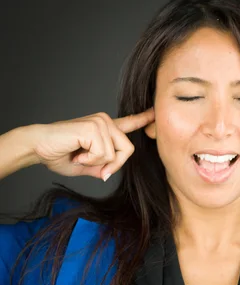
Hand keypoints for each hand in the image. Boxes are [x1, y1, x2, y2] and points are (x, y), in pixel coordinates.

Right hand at [31, 108, 154, 180]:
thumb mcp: (87, 166)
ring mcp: (100, 122)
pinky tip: (77, 153)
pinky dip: (90, 160)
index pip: (129, 123)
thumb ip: (103, 167)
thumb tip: (108, 173)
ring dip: (97, 162)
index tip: (156, 111)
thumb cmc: (59, 155)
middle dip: (113, 165)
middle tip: (89, 164)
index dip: (144, 119)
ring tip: (79, 155)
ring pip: (116, 154)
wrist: (38, 148)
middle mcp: (105, 121)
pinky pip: (104, 154)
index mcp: (105, 129)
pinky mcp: (94, 127)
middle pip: (128, 150)